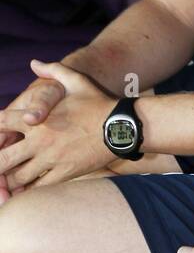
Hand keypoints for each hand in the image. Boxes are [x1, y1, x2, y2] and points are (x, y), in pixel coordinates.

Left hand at [0, 60, 114, 196]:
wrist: (123, 125)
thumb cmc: (98, 103)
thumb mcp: (76, 81)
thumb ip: (53, 70)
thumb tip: (34, 63)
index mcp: (37, 118)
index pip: (0, 123)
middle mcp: (39, 140)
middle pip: (2, 159)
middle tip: (1, 162)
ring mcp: (51, 159)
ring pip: (17, 178)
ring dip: (11, 179)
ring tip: (12, 178)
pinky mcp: (64, 174)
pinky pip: (38, 188)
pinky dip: (29, 189)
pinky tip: (29, 187)